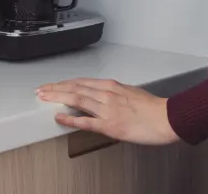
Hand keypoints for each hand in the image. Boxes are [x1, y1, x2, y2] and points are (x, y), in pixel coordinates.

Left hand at [35, 78, 180, 145]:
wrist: (167, 118)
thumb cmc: (153, 108)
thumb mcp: (130, 93)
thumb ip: (114, 93)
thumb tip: (103, 95)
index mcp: (112, 86)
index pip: (81, 82)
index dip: (64, 83)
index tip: (53, 84)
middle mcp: (107, 94)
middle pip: (75, 87)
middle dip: (55, 88)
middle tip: (41, 89)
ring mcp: (107, 109)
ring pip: (77, 99)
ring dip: (57, 97)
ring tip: (44, 97)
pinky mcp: (110, 125)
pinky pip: (86, 121)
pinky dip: (70, 119)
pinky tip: (59, 118)